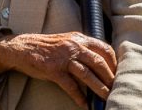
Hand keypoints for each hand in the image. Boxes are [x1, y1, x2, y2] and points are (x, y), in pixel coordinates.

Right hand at [0, 31, 115, 107]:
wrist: (23, 47)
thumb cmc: (48, 47)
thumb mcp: (68, 41)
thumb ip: (83, 47)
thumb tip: (99, 60)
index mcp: (80, 38)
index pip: (104, 48)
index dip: (113, 61)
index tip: (118, 72)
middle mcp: (74, 46)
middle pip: (98, 62)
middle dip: (109, 76)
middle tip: (115, 87)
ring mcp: (64, 58)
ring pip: (87, 74)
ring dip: (98, 87)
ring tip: (105, 96)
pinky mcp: (54, 70)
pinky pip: (70, 85)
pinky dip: (79, 96)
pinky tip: (84, 104)